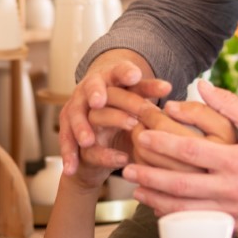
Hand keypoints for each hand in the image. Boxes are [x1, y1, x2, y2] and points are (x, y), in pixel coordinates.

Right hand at [58, 49, 171, 174]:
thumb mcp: (137, 106)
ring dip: (81, 128)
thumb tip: (168, 87)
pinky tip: (80, 166)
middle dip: (96, 94)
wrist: (98, 141)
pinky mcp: (69, 135)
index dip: (126, 73)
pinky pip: (70, 143)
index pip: (119, 72)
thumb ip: (149, 97)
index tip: (135, 76)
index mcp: (111, 81)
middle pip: (94, 89)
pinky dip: (73, 155)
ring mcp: (78, 113)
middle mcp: (91, 93)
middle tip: (99, 101)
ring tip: (88, 140)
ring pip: (77, 116)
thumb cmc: (124, 117)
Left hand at [122, 79, 237, 230]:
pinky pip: (197, 223)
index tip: (143, 136)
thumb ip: (229, 105)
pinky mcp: (233, 225)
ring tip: (136, 190)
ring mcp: (231, 210)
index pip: (191, 151)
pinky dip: (175, 217)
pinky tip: (160, 208)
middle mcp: (232, 188)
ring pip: (184, 210)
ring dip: (156, 200)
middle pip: (180, 184)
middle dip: (150, 176)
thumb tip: (201, 86)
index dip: (163, 144)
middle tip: (127, 168)